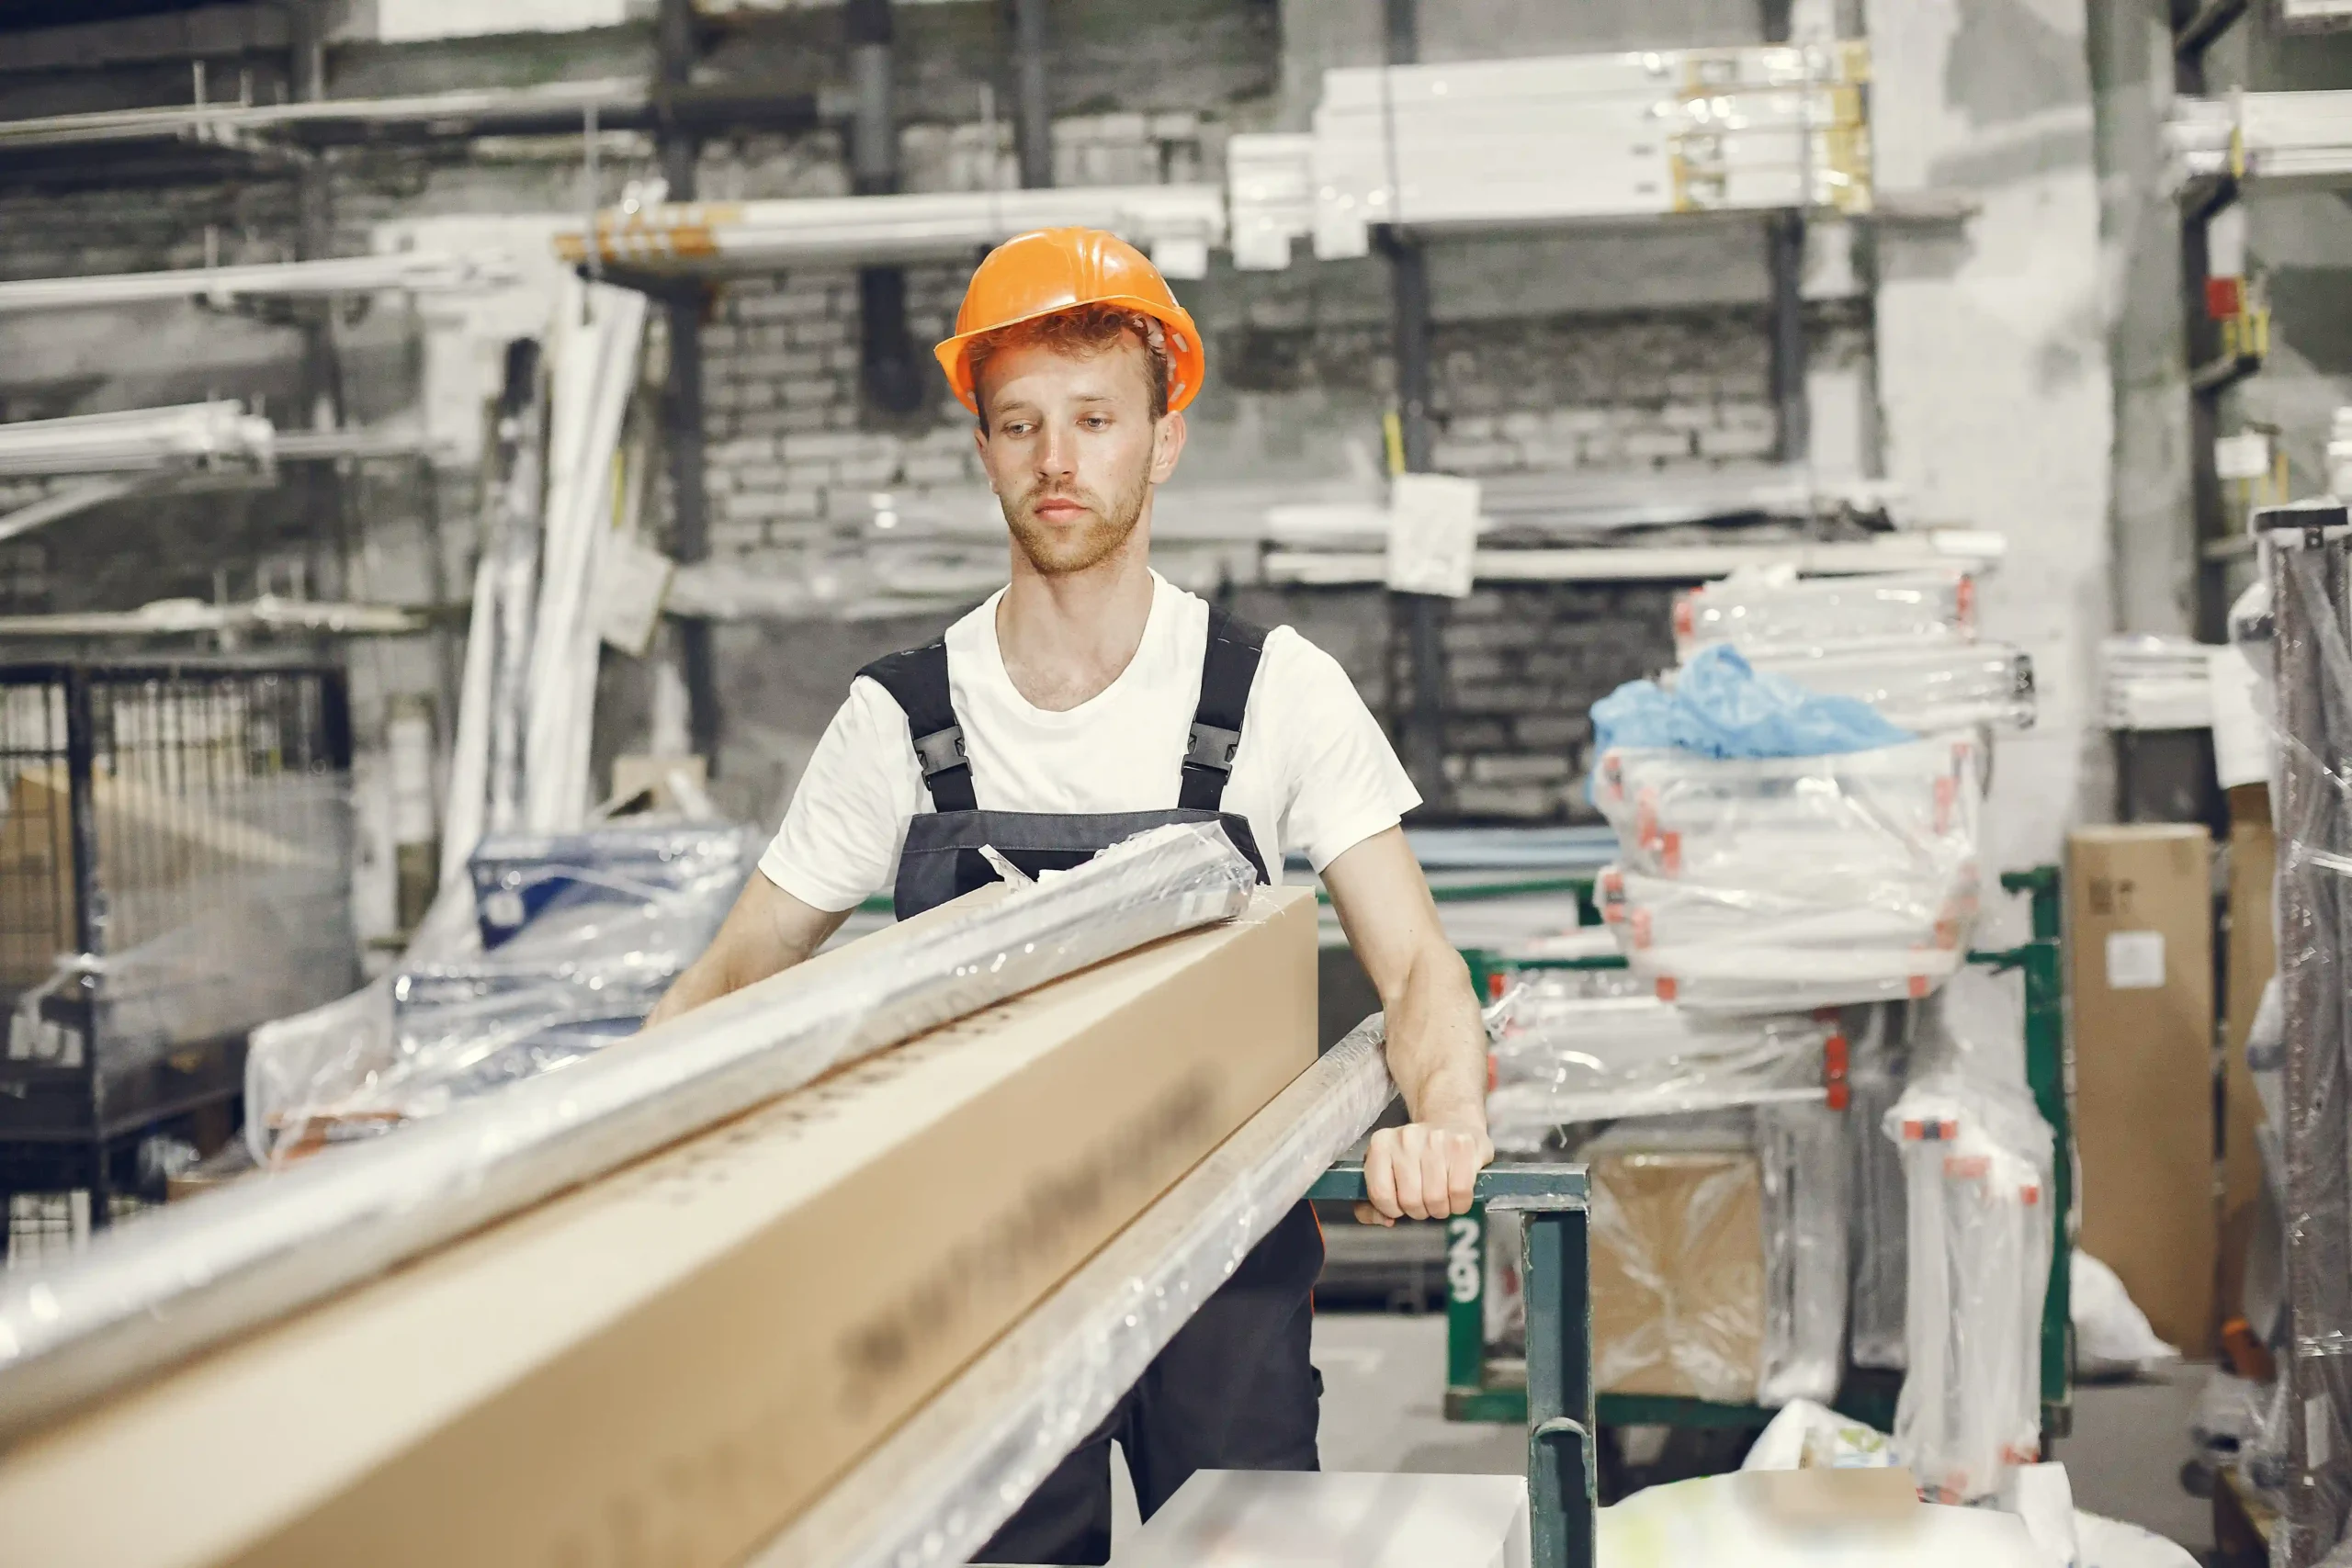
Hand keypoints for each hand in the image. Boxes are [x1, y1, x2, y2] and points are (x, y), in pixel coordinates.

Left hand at [1354, 1121, 1492, 1226]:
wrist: (1453, 1123)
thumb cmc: (1419, 1155)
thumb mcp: (1389, 1168)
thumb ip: (1374, 1199)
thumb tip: (1386, 1220)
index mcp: (1382, 1143)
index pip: (1381, 1193)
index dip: (1393, 1210)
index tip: (1401, 1207)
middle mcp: (1406, 1138)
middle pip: (1410, 1200)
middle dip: (1420, 1211)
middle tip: (1425, 1204)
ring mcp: (1436, 1139)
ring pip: (1435, 1200)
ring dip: (1441, 1210)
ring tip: (1442, 1200)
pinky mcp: (1462, 1146)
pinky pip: (1459, 1193)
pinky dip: (1459, 1204)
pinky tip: (1457, 1197)